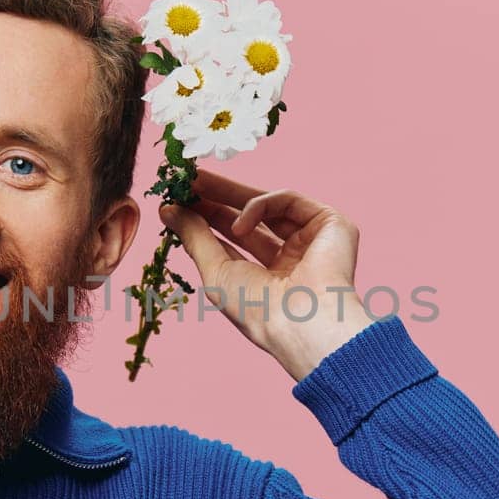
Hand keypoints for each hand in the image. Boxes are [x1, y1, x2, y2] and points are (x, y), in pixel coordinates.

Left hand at [159, 168, 375, 381]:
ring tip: (195, 184)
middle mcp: (294, 258)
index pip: (235, 239)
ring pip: (268, 203)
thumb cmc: (258, 310)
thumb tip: (167, 210)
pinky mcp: (331, 223)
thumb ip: (194, 238)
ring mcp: (314, 239)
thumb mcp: (216, 272)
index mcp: (270, 277)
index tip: (178, 199)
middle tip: (187, 178)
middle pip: (250, 217)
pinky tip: (239, 225)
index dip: (207, 217)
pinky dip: (259, 206)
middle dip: (216, 197)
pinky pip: (287, 200)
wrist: (302, 320)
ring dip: (229, 192)